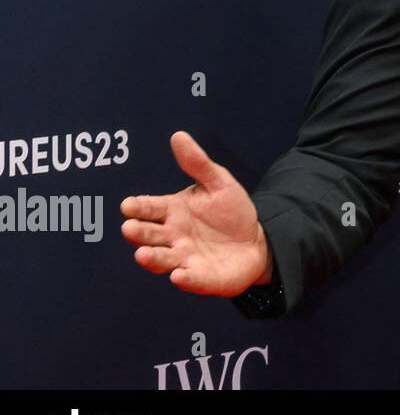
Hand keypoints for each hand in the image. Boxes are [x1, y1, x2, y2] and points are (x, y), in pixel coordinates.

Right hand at [120, 132, 271, 295]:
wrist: (257, 240)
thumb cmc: (230, 212)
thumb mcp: (219, 183)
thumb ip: (198, 163)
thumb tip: (178, 136)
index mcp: (173, 211)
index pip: (149, 207)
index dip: (138, 207)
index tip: (128, 205)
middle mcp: (172, 236)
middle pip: (149, 234)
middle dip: (138, 232)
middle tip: (129, 228)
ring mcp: (185, 258)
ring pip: (162, 259)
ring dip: (152, 258)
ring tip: (143, 254)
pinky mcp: (201, 278)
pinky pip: (191, 279)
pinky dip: (184, 278)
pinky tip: (179, 275)